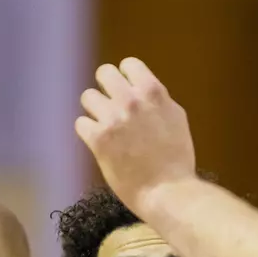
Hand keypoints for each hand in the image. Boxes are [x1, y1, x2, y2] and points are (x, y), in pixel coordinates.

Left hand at [74, 58, 198, 213]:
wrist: (168, 192)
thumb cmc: (177, 159)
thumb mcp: (176, 119)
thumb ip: (158, 100)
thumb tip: (142, 88)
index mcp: (153, 92)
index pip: (128, 64)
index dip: (126, 78)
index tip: (127, 92)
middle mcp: (131, 100)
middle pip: (104, 73)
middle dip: (106, 88)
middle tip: (111, 106)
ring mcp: (113, 119)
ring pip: (87, 97)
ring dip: (95, 111)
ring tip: (106, 127)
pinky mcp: (98, 139)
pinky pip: (80, 123)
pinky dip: (89, 133)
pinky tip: (100, 143)